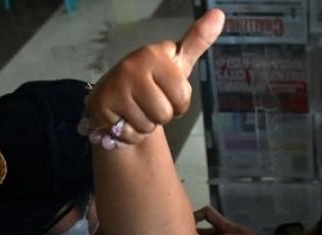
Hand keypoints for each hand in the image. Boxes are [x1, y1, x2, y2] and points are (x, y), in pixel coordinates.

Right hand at [81, 9, 224, 147]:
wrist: (117, 95)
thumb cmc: (154, 79)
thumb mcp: (178, 62)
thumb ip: (198, 40)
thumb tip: (219, 15)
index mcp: (155, 54)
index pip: (182, 97)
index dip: (179, 103)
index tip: (167, 92)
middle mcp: (133, 66)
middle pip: (165, 113)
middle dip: (162, 115)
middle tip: (150, 102)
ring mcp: (116, 85)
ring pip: (148, 124)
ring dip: (146, 124)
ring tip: (138, 109)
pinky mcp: (102, 105)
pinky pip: (130, 133)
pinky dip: (130, 133)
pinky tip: (124, 118)